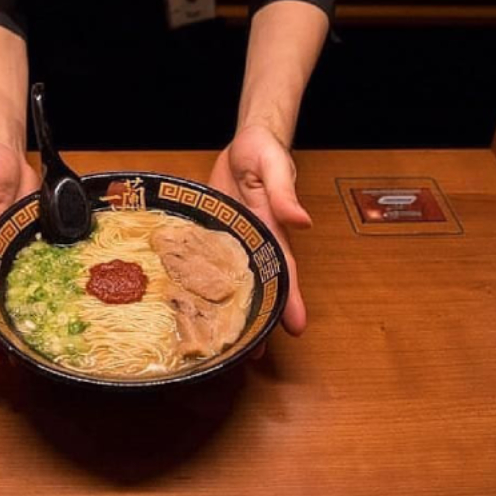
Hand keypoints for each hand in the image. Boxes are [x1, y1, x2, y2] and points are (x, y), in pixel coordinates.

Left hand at [208, 126, 311, 348]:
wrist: (243, 142)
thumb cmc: (263, 150)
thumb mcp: (274, 166)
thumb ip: (284, 193)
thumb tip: (302, 221)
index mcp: (271, 228)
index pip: (284, 269)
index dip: (290, 299)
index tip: (297, 328)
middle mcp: (253, 240)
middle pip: (258, 283)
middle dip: (259, 316)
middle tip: (252, 353)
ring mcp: (232, 239)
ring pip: (232, 279)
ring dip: (230, 307)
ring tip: (223, 340)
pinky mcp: (212, 232)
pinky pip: (208, 260)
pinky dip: (204, 282)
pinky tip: (193, 300)